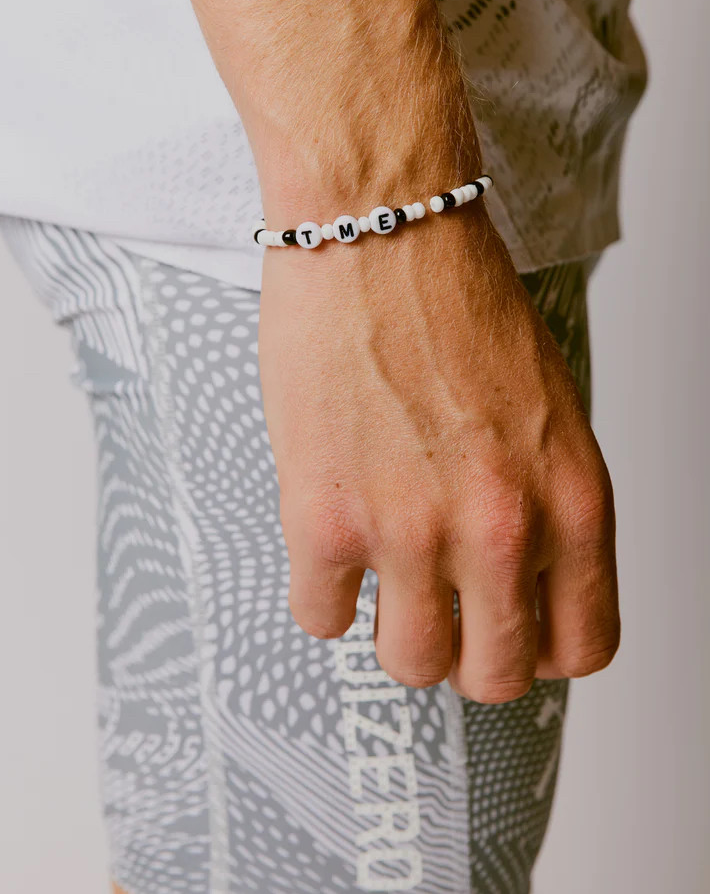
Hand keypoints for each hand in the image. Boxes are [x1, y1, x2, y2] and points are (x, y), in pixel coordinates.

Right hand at [259, 199, 619, 701]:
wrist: (379, 228)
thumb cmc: (456, 297)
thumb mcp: (548, 408)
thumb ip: (544, 502)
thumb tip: (518, 574)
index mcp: (572, 499)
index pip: (583, 645)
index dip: (543, 649)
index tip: (513, 632)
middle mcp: (500, 527)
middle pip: (495, 675)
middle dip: (467, 653)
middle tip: (441, 613)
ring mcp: (411, 531)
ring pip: (409, 664)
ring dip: (393, 632)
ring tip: (382, 575)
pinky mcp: (325, 518)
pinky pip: (320, 620)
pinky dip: (323, 595)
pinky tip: (329, 546)